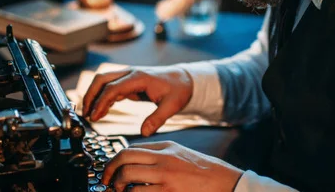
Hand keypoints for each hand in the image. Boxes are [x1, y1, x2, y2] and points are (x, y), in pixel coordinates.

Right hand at [82, 66, 192, 135]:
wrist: (184, 79)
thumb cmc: (179, 89)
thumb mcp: (172, 106)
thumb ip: (157, 119)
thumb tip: (145, 132)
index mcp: (139, 77)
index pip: (113, 87)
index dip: (101, 102)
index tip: (95, 116)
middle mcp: (130, 73)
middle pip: (101, 79)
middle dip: (90, 95)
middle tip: (85, 114)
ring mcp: (128, 76)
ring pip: (103, 81)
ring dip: (94, 95)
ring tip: (89, 114)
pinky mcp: (128, 82)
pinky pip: (110, 87)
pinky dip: (102, 97)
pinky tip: (101, 111)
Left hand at [102, 141, 243, 191]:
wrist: (227, 184)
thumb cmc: (206, 172)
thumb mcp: (182, 154)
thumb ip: (160, 155)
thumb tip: (136, 161)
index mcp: (166, 147)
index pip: (131, 149)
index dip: (115, 160)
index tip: (110, 170)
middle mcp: (164, 159)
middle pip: (125, 158)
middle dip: (109, 171)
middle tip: (107, 182)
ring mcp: (166, 177)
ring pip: (128, 176)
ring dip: (118, 186)